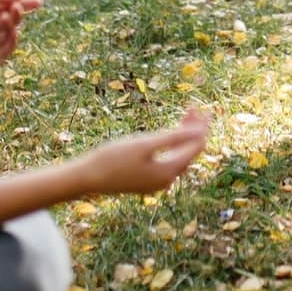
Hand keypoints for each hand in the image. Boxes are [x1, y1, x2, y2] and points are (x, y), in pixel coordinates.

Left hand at [0, 0, 41, 65]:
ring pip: (10, 35)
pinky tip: (12, 32)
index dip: (25, 5)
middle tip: (16, 7)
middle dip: (18, 13)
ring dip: (13, 25)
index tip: (38, 1)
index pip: (11, 9)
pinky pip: (5, 50)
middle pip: (12, 21)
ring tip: (5, 16)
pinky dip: (12, 40)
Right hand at [81, 107, 212, 195]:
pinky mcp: (147, 180)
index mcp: (168, 171)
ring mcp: (156, 182)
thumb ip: (172, 138)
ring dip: (183, 136)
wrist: (87, 178)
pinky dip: (172, 145)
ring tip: (185, 116)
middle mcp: (166, 180)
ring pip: (178, 155)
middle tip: (194, 108)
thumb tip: (199, 132)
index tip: (204, 109)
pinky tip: (169, 134)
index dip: (201, 127)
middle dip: (193, 129)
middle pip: (188, 151)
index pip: (195, 146)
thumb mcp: (144, 144)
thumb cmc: (113, 158)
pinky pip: (168, 160)